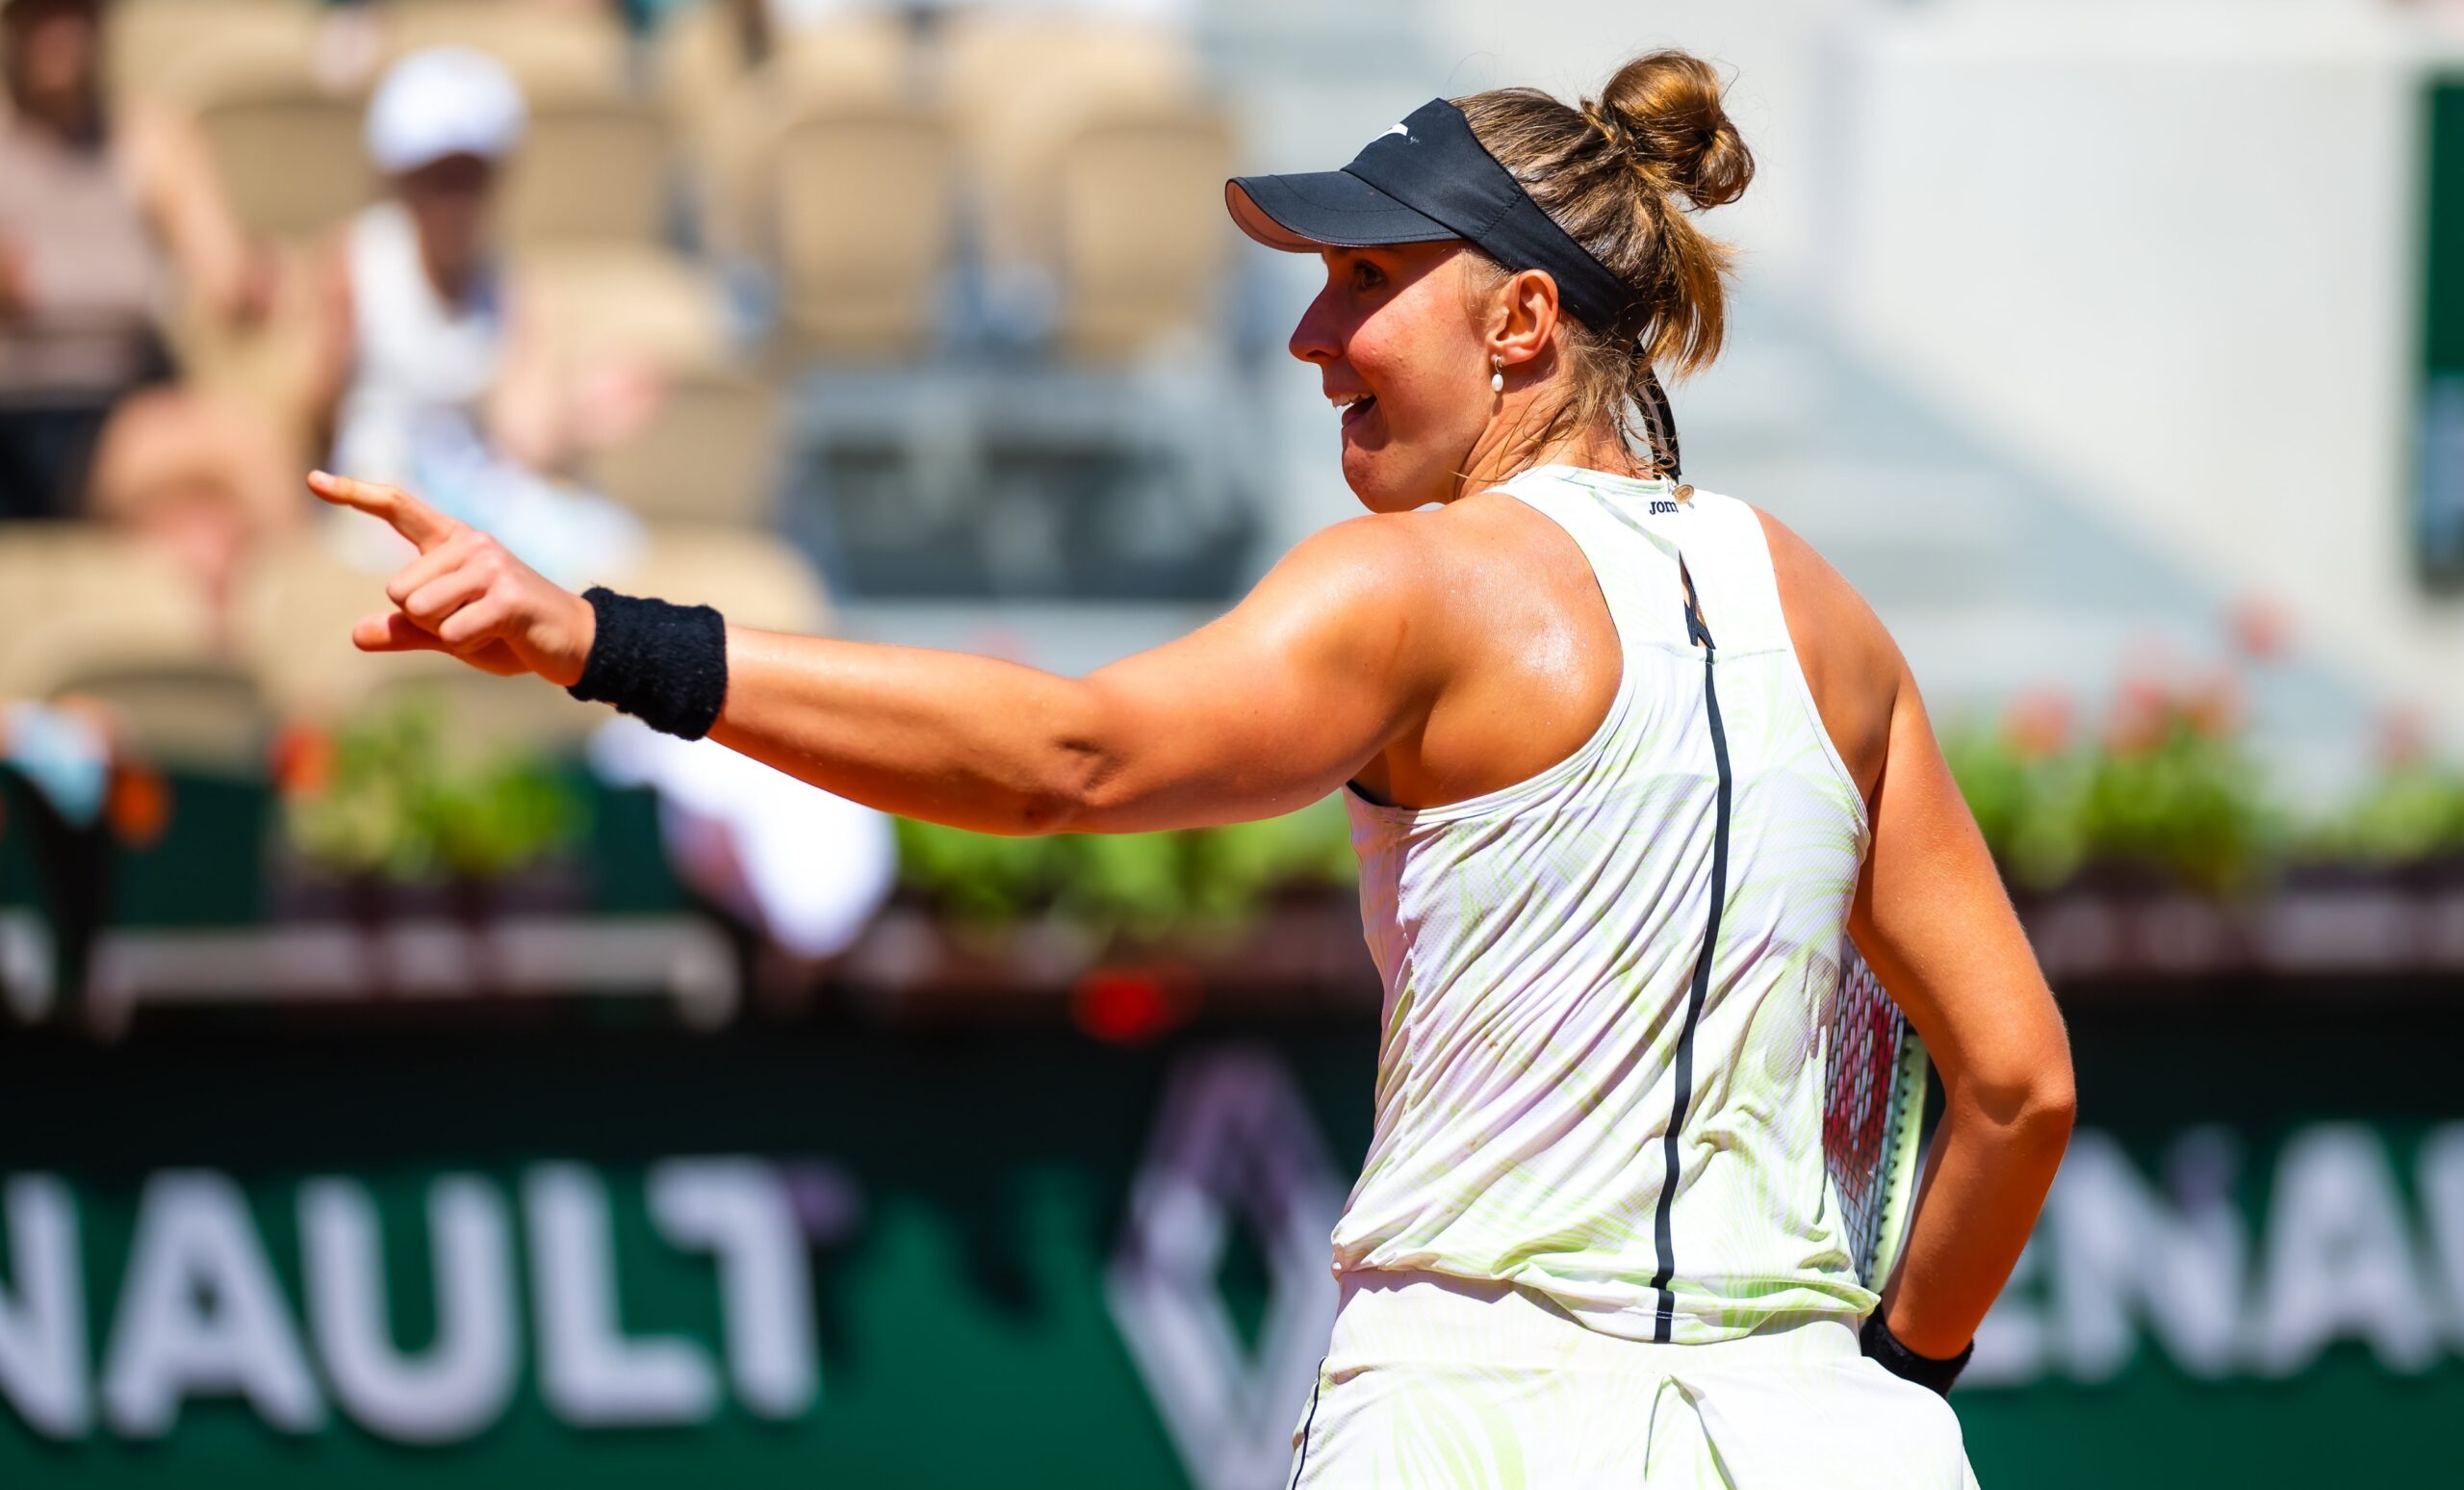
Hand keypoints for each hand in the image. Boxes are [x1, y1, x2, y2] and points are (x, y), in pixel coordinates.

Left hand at [307, 470, 596, 686]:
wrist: (572, 643)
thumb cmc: (509, 632)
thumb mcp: (449, 631)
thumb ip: (406, 631)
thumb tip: (358, 634)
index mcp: (453, 542)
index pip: (398, 508)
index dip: (354, 495)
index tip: (313, 480)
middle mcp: (470, 544)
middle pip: (399, 590)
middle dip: (424, 620)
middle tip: (471, 621)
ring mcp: (490, 566)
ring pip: (421, 610)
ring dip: (447, 634)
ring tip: (485, 629)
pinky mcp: (506, 596)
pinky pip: (453, 632)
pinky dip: (468, 646)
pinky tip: (498, 638)